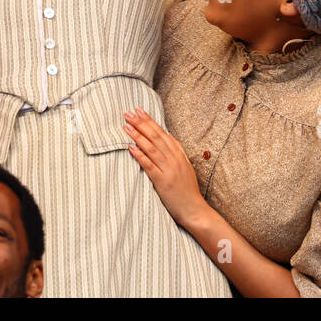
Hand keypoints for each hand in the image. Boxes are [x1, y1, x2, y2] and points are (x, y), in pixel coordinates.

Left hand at [124, 107, 207, 228]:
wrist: (194, 209)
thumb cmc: (188, 189)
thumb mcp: (186, 165)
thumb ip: (178, 149)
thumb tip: (168, 134)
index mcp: (178, 153)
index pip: (161, 132)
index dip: (149, 121)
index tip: (139, 110)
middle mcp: (174, 158)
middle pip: (155, 136)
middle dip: (141, 123)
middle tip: (128, 113)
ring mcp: (168, 169)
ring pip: (151, 148)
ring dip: (137, 136)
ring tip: (126, 126)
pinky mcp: (162, 181)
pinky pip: (148, 165)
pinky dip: (139, 155)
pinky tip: (130, 147)